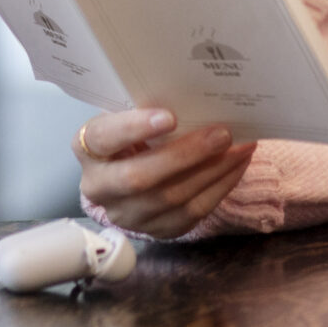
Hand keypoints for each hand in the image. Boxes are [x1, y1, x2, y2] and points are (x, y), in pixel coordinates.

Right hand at [74, 108, 255, 237]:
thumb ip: (147, 108)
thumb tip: (196, 96)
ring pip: (173, 198)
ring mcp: (128, 214)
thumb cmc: (131, 133)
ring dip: (213, 170)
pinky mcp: (157, 230)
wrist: (126, 174)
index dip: (134, 128)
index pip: (104, 138)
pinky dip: (221, 186)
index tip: (170, 117)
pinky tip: (236, 164)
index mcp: (87, 148)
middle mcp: (100, 187)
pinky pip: (194, 212)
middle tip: (222, 134)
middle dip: (187, 155)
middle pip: (140, 178)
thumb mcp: (127, 116)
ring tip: (241, 146)